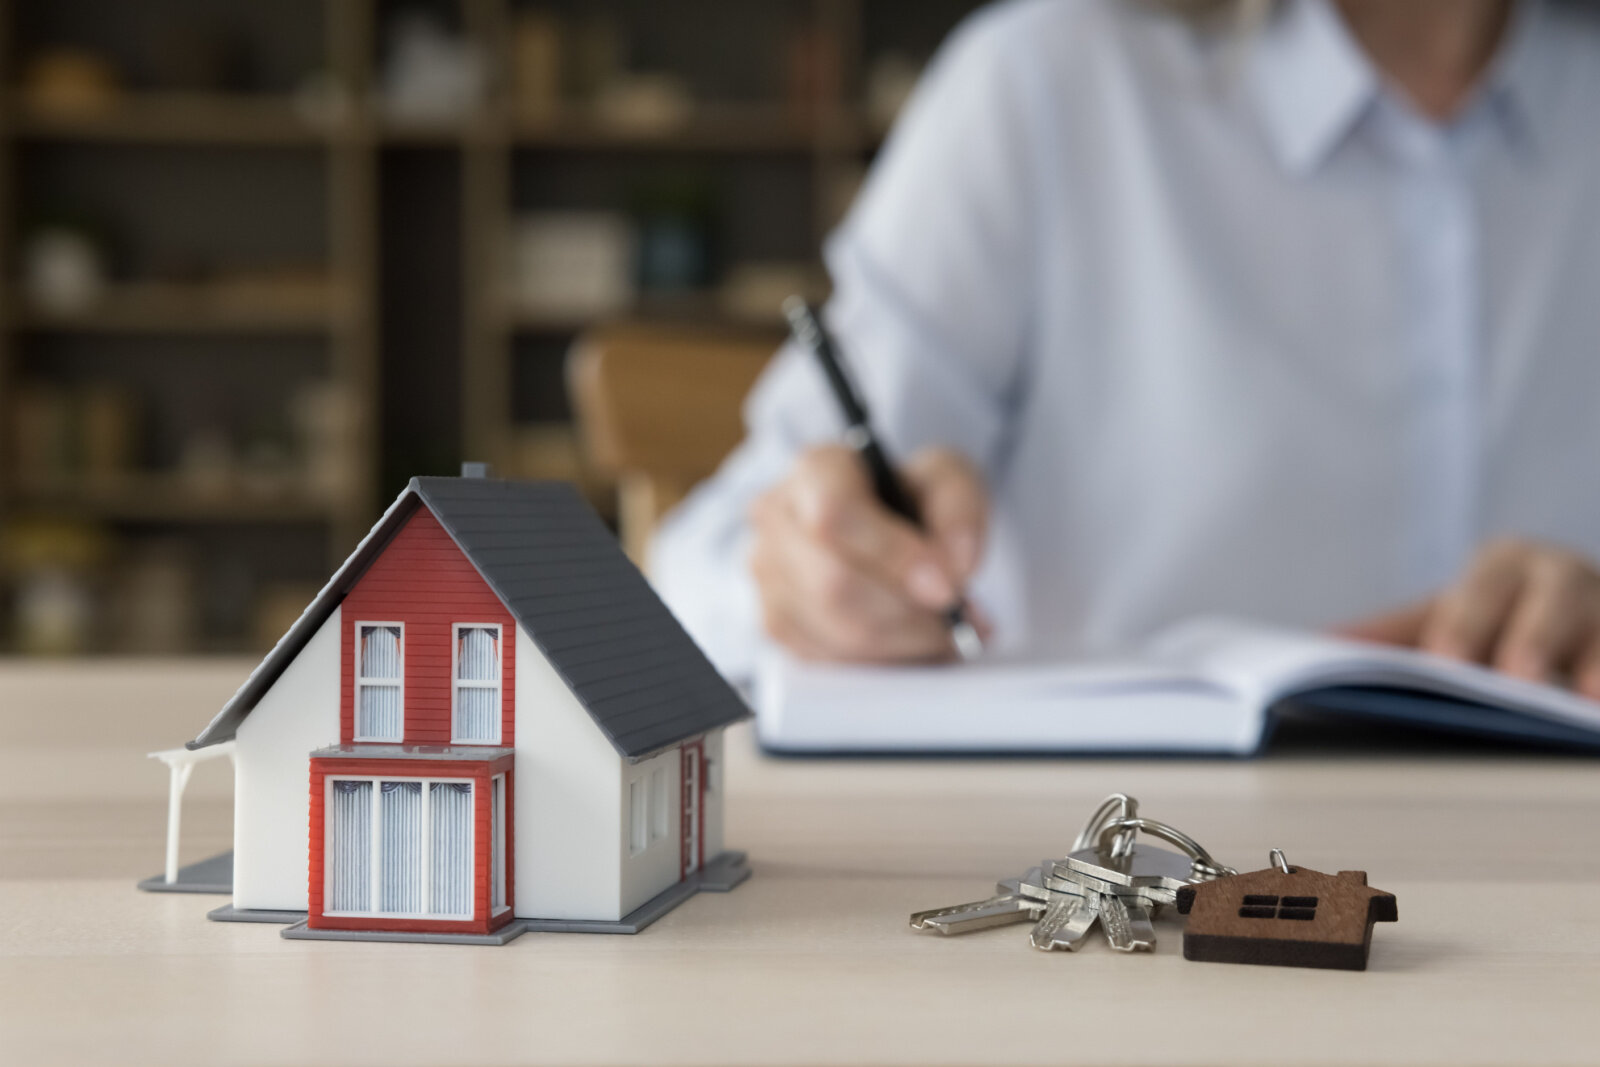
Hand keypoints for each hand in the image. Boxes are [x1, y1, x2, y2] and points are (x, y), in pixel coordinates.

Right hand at [748, 444, 988, 662]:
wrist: (888, 525)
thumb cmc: (912, 498)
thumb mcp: (949, 478)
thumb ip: (960, 509)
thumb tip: (955, 564)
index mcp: (816, 470)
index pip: (836, 514)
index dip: (892, 554)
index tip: (947, 586)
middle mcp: (777, 518)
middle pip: (835, 583)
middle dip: (909, 610)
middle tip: (960, 615)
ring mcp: (769, 574)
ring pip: (837, 629)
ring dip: (905, 639)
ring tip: (946, 629)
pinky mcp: (777, 622)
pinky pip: (833, 659)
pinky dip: (885, 658)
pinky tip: (912, 637)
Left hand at [1340, 538, 1599, 697]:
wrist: (1574, 603)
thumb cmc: (1502, 614)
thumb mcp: (1451, 615)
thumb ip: (1391, 632)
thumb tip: (1318, 646)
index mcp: (1505, 563)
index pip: (1482, 589)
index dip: (1465, 621)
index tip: (1444, 656)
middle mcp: (1564, 575)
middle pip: (1552, 601)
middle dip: (1532, 637)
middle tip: (1514, 676)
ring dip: (1598, 659)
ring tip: (1588, 695)